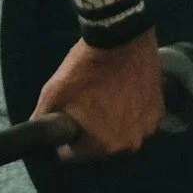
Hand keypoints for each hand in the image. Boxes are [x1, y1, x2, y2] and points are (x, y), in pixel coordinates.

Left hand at [33, 32, 163, 160]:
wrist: (121, 37)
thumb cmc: (85, 68)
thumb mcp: (52, 93)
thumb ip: (40, 121)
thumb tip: (34, 137)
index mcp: (102, 145)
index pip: (72, 155)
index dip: (63, 139)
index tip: (64, 120)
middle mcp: (128, 144)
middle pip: (98, 146)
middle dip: (89, 131)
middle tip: (84, 105)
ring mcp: (147, 128)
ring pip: (120, 133)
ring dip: (111, 123)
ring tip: (104, 97)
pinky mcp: (158, 111)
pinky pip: (138, 120)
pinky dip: (130, 113)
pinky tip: (123, 94)